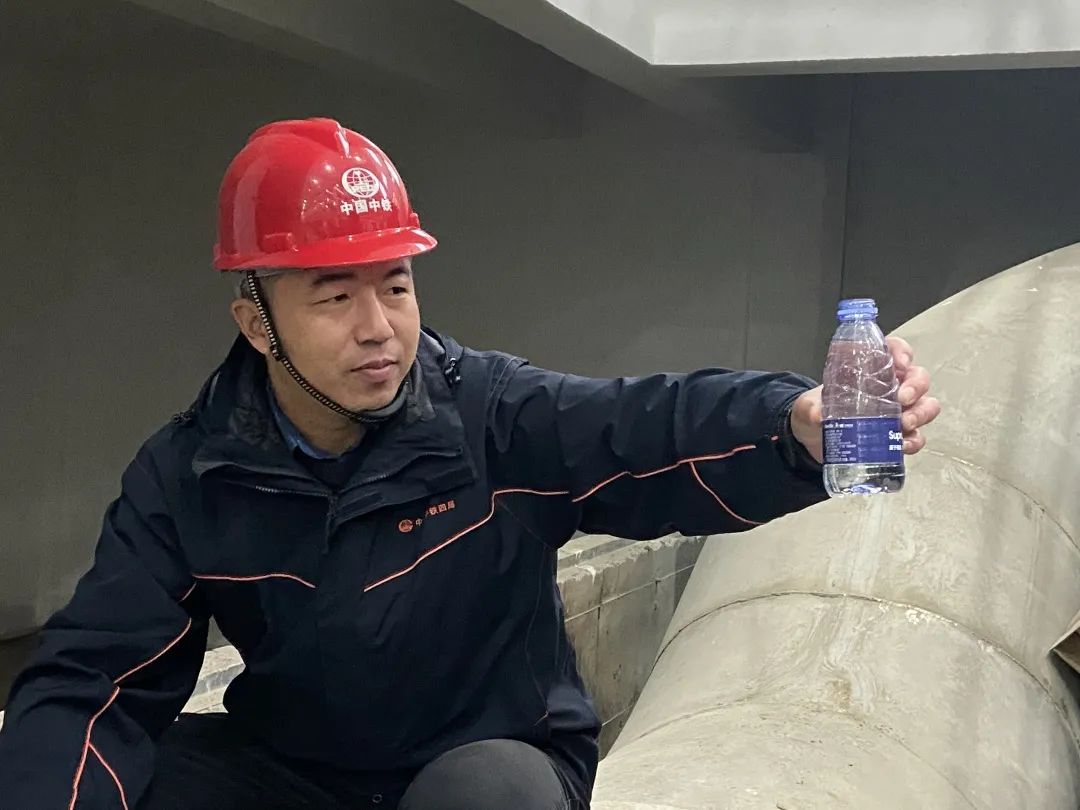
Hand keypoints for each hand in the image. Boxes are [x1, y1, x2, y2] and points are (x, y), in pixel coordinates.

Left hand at [790, 336, 940, 463]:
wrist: (812, 439)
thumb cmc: (817, 410)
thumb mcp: (808, 405)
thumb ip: (812, 407)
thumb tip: (819, 415)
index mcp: (872, 370)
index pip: (895, 351)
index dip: (902, 353)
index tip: (899, 363)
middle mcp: (891, 389)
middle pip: (918, 378)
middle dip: (916, 387)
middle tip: (902, 399)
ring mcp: (897, 413)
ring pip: (925, 406)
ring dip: (921, 413)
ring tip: (904, 423)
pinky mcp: (896, 437)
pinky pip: (916, 437)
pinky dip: (914, 441)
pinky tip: (902, 445)